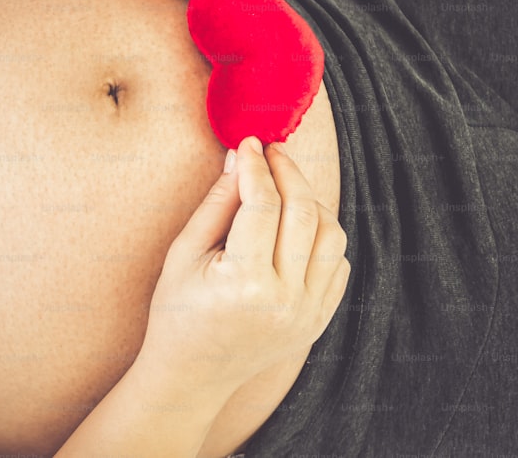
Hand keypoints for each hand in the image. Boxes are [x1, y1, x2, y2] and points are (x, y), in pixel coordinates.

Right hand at [135, 137, 349, 392]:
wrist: (192, 375)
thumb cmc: (178, 313)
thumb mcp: (185, 253)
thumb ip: (217, 202)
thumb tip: (241, 156)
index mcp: (245, 284)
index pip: (263, 205)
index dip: (257, 166)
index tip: (250, 142)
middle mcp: (286, 300)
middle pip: (305, 213)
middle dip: (288, 172)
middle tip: (272, 152)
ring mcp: (309, 313)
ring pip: (332, 235)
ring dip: (311, 202)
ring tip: (285, 189)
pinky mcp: (320, 320)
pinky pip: (338, 263)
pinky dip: (322, 236)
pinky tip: (295, 228)